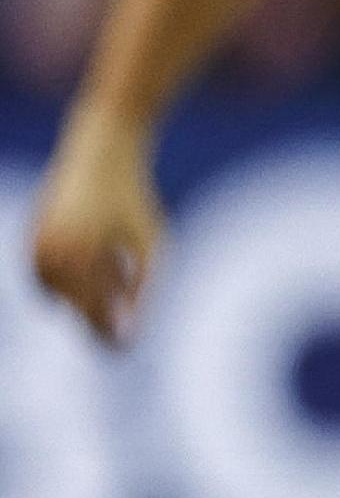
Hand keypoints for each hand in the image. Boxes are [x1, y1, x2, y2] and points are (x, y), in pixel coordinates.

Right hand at [26, 111, 161, 345]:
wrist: (100, 149)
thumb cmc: (133, 198)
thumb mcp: (151, 244)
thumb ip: (142, 288)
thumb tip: (128, 333)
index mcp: (78, 256)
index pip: (91, 313)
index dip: (108, 335)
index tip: (124, 349)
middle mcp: (47, 253)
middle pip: (75, 306)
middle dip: (100, 309)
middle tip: (125, 308)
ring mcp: (34, 245)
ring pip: (60, 295)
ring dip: (88, 292)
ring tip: (118, 266)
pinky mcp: (31, 239)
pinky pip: (50, 278)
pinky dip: (74, 277)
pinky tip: (103, 256)